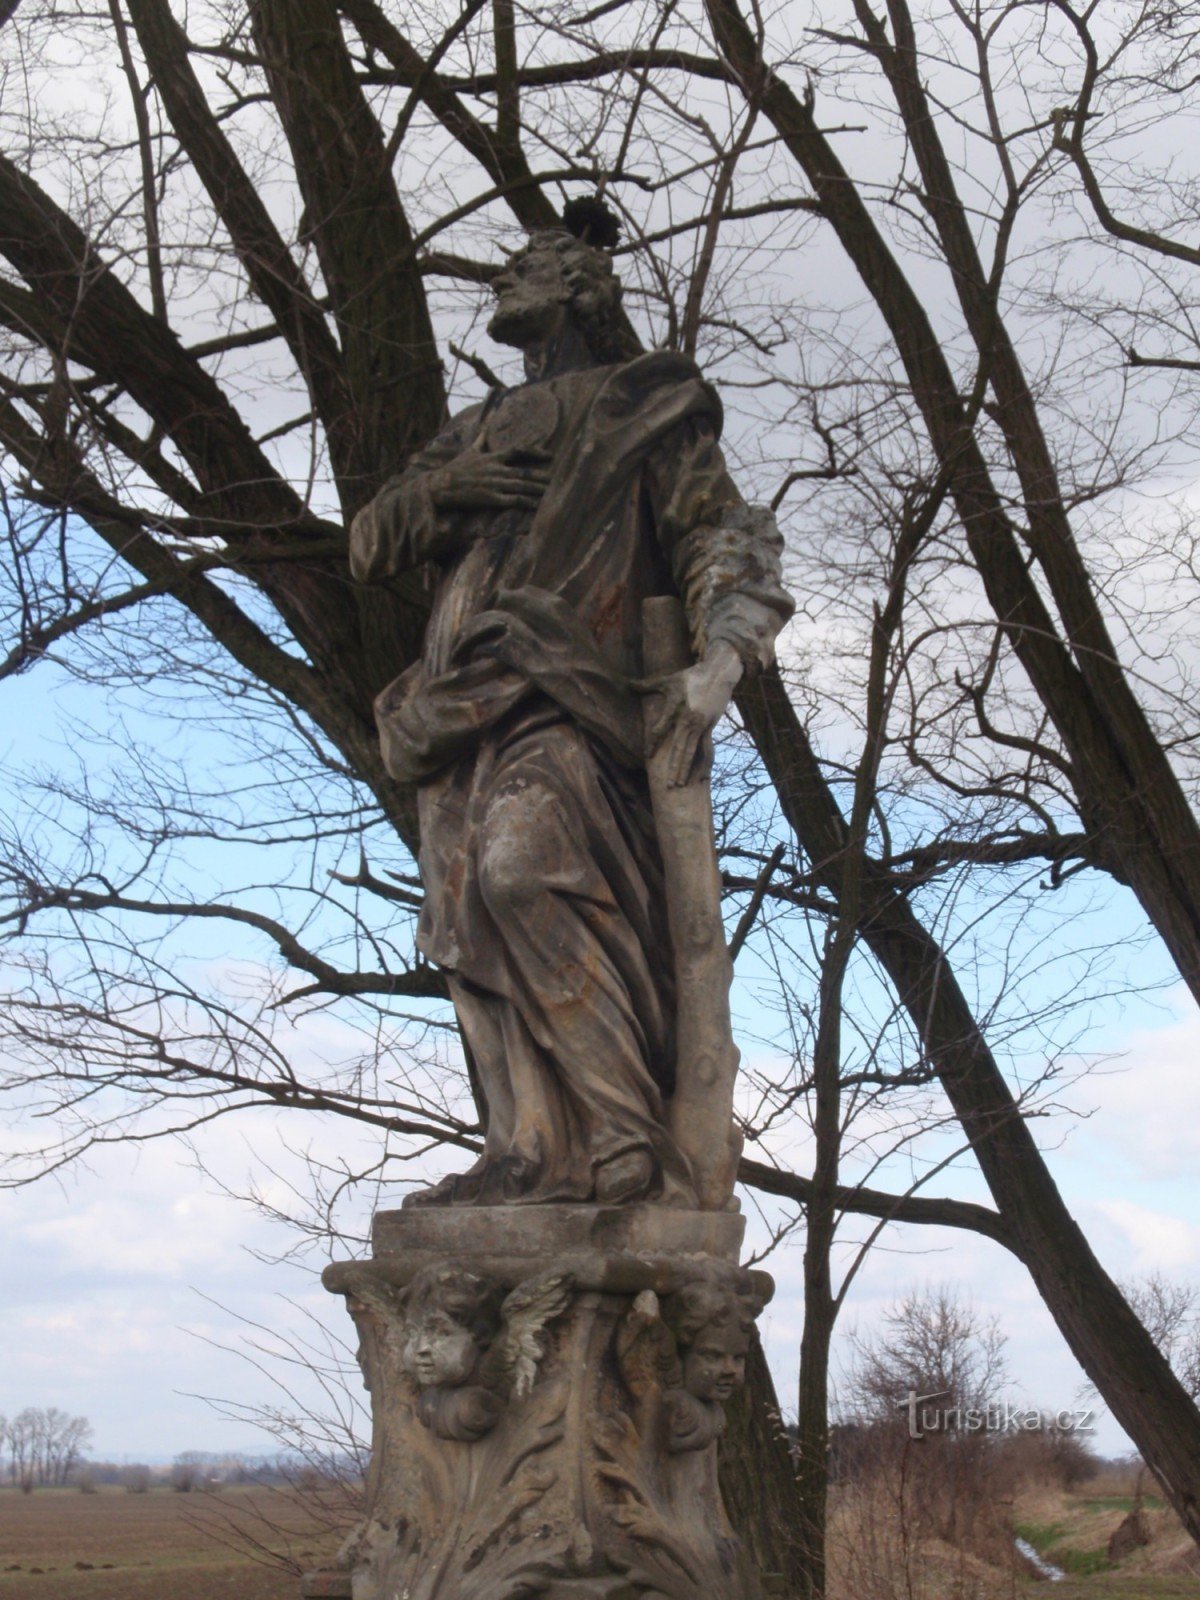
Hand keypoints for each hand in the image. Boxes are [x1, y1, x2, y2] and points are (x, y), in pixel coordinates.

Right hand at [428, 448, 550, 511]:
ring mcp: (494, 484)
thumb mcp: (470, 451)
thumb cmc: (456, 469)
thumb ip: (482, 438)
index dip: (536, 452)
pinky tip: (537, 505)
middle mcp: (496, 469)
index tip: (550, 455)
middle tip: (558, 477)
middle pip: (524, 472)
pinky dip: (526, 502)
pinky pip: (512, 501)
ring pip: (521, 486)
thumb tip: (486, 423)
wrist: (442, 486)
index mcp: (493, 457)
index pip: (519, 450)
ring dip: (538, 489)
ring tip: (552, 491)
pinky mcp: (490, 498)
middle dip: (541, 475)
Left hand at [644, 641, 741, 787]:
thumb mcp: (668, 680)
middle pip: (679, 748)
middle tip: (667, 785)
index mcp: (675, 709)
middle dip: (673, 767)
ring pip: (693, 752)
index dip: (653, 744)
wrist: (718, 673)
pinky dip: (704, 764)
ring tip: (681, 785)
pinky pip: (707, 750)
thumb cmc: (690, 676)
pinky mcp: (710, 727)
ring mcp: (701, 725)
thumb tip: (627, 684)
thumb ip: (647, 685)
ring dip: (687, 770)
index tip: (647, 756)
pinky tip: (702, 778)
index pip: (660, 730)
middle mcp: (688, 720)